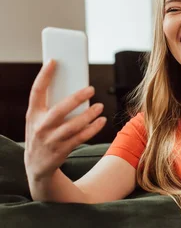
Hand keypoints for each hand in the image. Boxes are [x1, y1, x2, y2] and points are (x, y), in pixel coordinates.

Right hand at [24, 60, 106, 184]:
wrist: (36, 166)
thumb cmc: (41, 134)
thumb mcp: (37, 119)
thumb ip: (50, 105)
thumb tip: (73, 85)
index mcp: (32, 114)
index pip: (36, 91)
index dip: (44, 76)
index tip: (54, 61)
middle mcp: (40, 127)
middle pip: (59, 110)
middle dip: (76, 98)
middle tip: (91, 89)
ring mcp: (51, 140)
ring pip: (73, 126)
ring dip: (89, 115)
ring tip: (99, 106)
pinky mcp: (61, 151)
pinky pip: (80, 138)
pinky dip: (92, 129)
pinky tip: (101, 121)